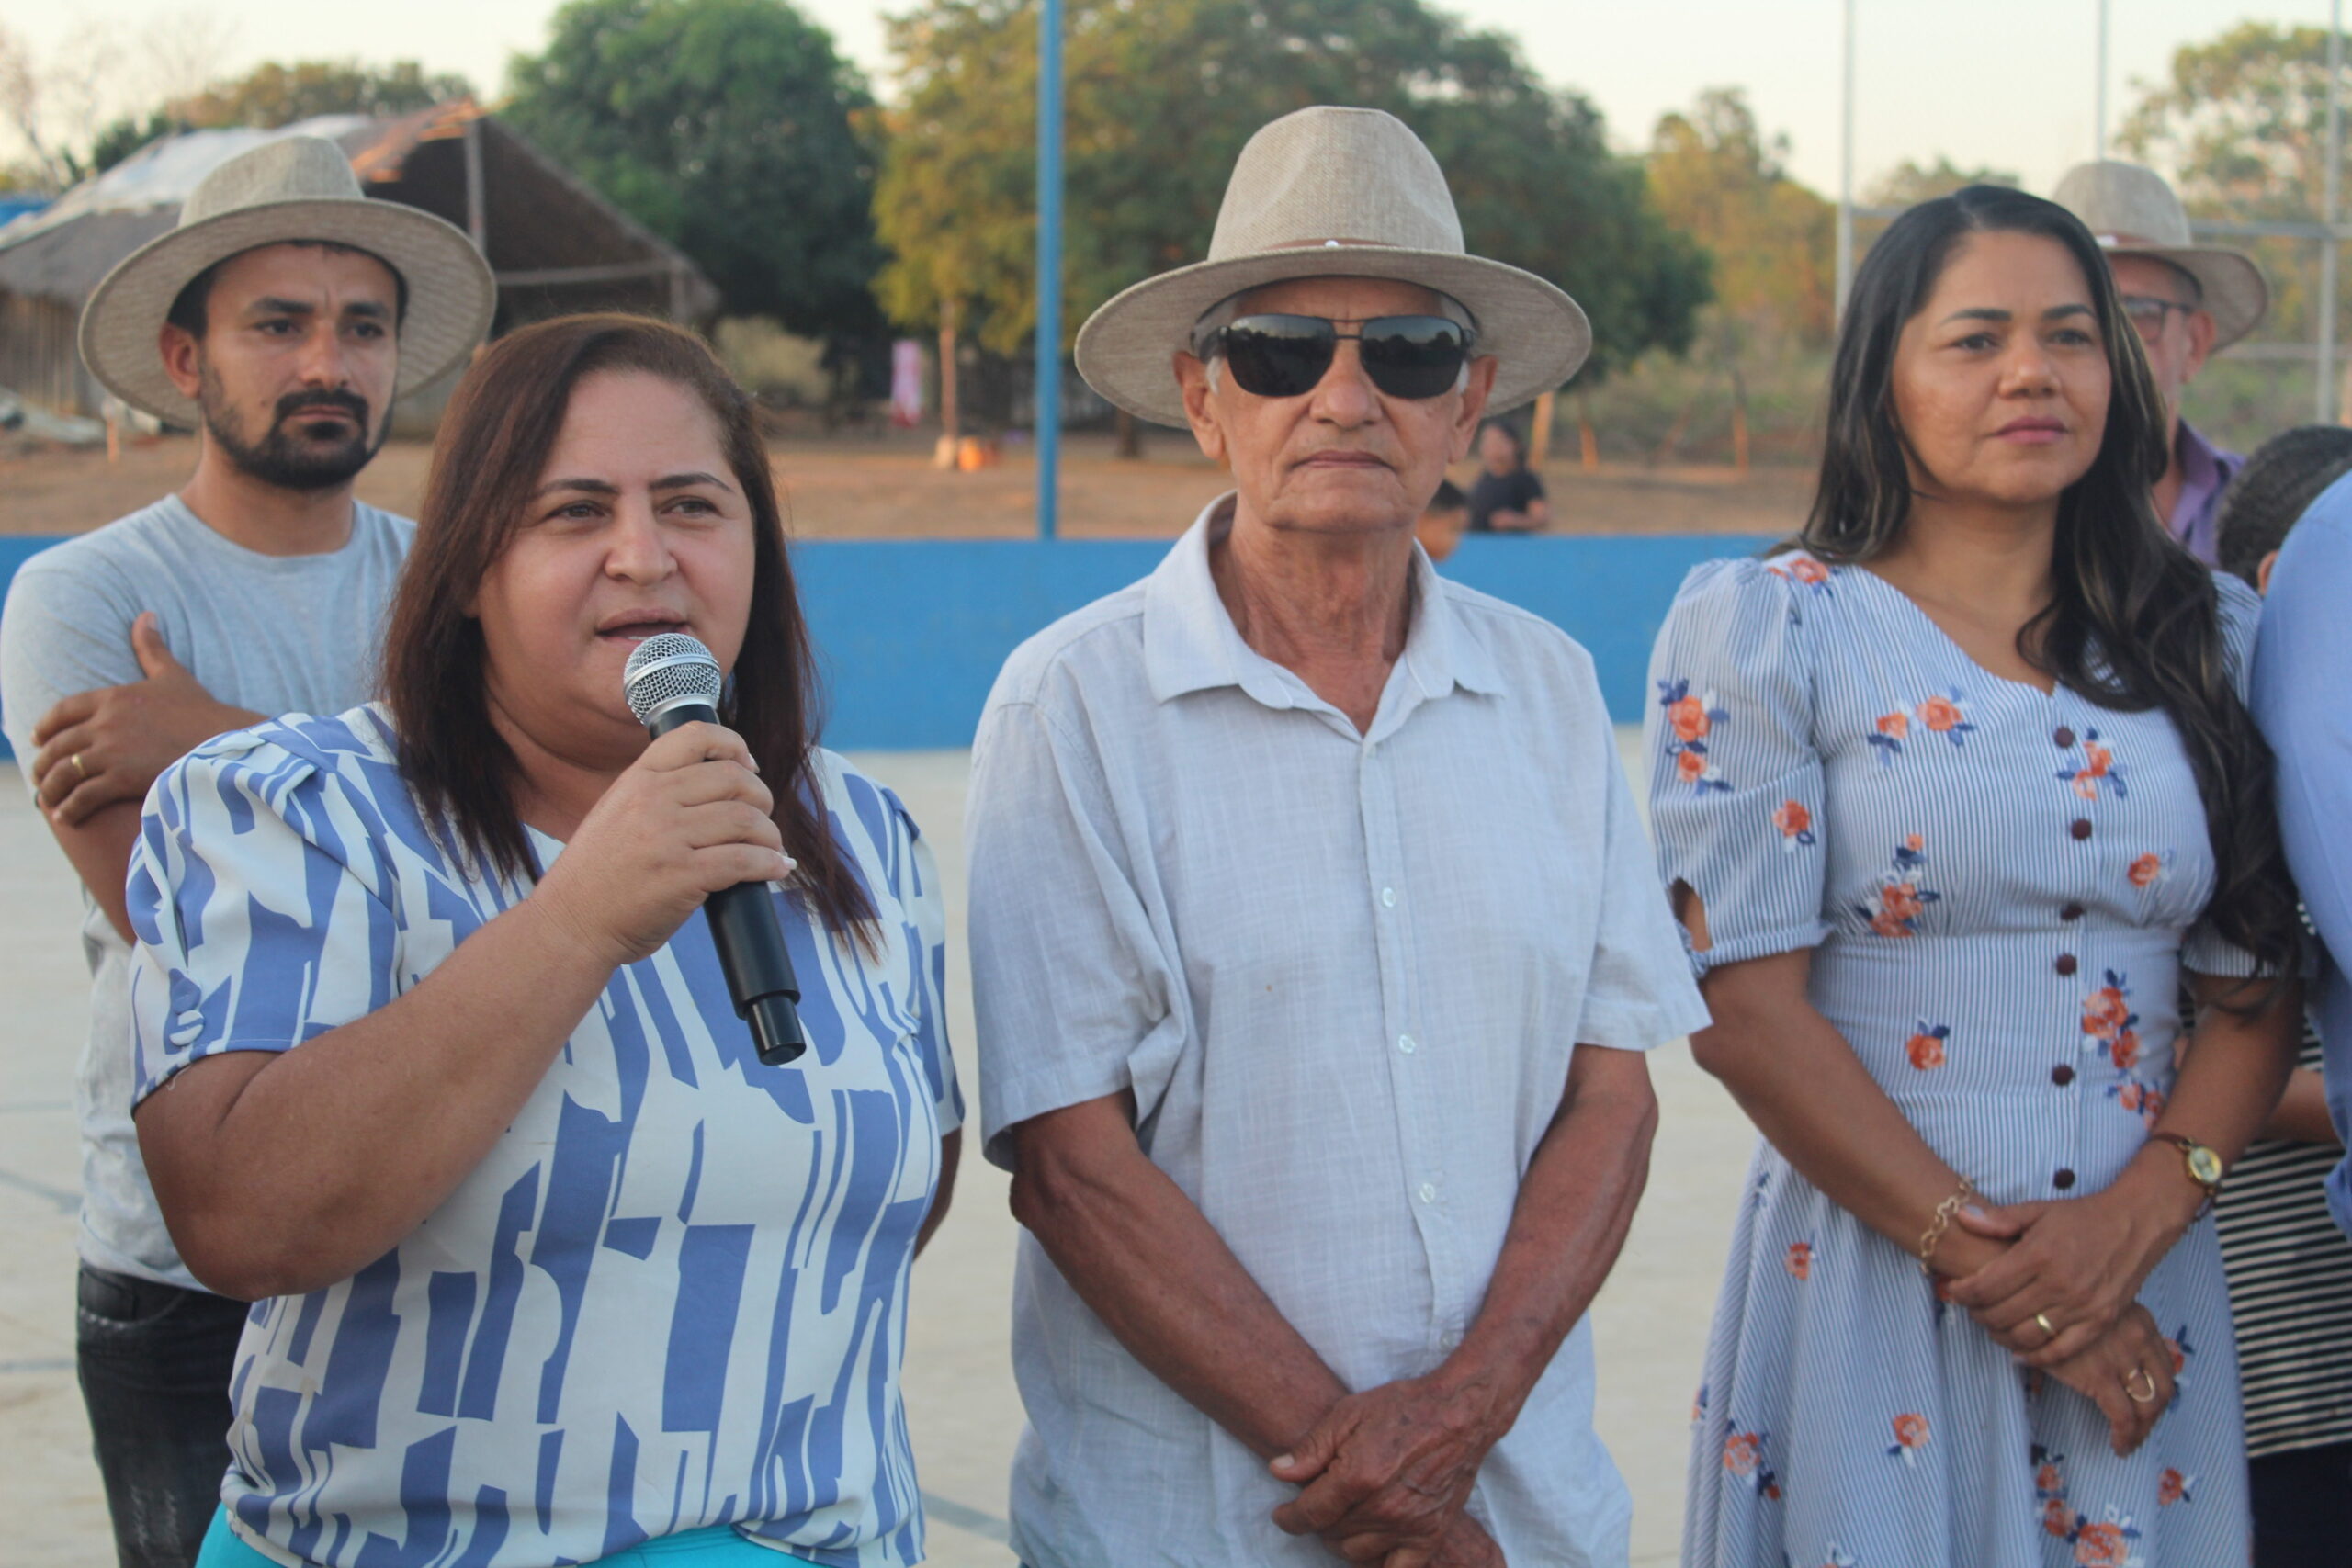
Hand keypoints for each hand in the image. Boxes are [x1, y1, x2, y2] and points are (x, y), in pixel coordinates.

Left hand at [30, 613, 259, 823]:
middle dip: (43, 763)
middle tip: (39, 776)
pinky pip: (82, 796)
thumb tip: (145, 614)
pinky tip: (66, 816)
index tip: (37, 738)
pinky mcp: (121, 779)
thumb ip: (152, 647)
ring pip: (64, 773)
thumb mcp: (173, 676)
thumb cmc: (203, 711)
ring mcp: (111, 752)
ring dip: (51, 789)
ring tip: (49, 801)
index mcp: (113, 697)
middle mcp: (105, 723)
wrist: (228, 743)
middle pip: (58, 745)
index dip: (46, 726)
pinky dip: (69, 808)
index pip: (63, 710)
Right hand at [531, 721, 792, 969]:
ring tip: (771, 849)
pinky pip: (744, 860)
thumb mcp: (616, 813)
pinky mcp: (681, 875)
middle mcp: (652, 799)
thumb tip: (722, 787)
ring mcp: (666, 837)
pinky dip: (770, 864)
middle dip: (761, 798)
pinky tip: (776, 869)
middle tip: (762, 820)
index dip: (735, 745)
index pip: (696, 735)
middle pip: (734, 778)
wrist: (570, 924)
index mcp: (637, 779)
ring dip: (770, 836)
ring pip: (746, 819)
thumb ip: (657, 795)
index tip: (749, 767)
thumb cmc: (597, 877)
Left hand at [1269, 1373, 1504, 1566]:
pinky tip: (1370, 1549)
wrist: (1460, 1414)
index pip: (1309, 1514)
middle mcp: (1382, 1509)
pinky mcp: (1430, 1535)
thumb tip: (1278, 1472)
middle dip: (1319, 1521)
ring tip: (1344, 1519)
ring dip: (1342, 1540)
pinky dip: (1378, 1565)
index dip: (1289, 1517)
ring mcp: (1408, 1527)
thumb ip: (1311, 1448)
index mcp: (1357, 1477)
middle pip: (1331, 1534)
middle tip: (1322, 1502)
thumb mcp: (1347, 1414)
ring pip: (1356, 1554)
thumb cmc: (1402, 1408)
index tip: (1283, 1515)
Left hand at [1943, 1186, 2187, 1366]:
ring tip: (1991, 1328)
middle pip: (2002, 1314)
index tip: (1953, 1291)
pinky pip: (2062, 1350)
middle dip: (1977, 1315)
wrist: (2134, 1224)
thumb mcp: (2038, 1210)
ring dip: (2001, 1337)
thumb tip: (1962, 1217)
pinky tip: (2019, 1353)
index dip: (1963, 1293)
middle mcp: (2059, 1284)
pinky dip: (2037, 1358)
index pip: (1986, 1285)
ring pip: (2027, 1336)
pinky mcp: (2100, 1321)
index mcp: (2038, 1255)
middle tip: (1970, 1310)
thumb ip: (1998, 1219)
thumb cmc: (2082, 1217)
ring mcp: (2081, 1306)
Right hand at [2038, 1303, 2175, 1456]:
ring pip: (2148, 1407)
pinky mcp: (2099, 1376)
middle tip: (2141, 1430)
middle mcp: (2139, 1340)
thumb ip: (2110, 1330)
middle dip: (2154, 1416)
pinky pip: (2123, 1417)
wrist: (2029, 1301)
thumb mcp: (2095, 1309)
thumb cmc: (2054, 1304)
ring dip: (2142, 1431)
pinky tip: (2118, 1446)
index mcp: (2141, 1322)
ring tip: (2130, 1443)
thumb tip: (2107, 1356)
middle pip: (2163, 1389)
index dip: (2160, 1391)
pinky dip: (2125, 1436)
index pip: (2165, 1366)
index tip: (2149, 1404)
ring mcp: (2121, 1359)